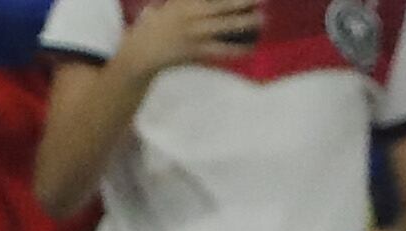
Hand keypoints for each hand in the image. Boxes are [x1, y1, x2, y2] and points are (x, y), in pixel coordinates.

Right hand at [117, 0, 259, 75]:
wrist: (143, 51)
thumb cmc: (156, 25)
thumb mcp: (169, 5)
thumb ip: (187, 1)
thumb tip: (212, 5)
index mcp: (185, 1)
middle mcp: (191, 14)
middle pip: (224, 6)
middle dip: (244, 1)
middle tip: (262, 0)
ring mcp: (195, 33)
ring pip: (227, 27)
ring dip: (247, 23)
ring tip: (262, 19)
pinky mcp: (197, 51)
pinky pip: (223, 50)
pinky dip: (239, 48)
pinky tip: (252, 46)